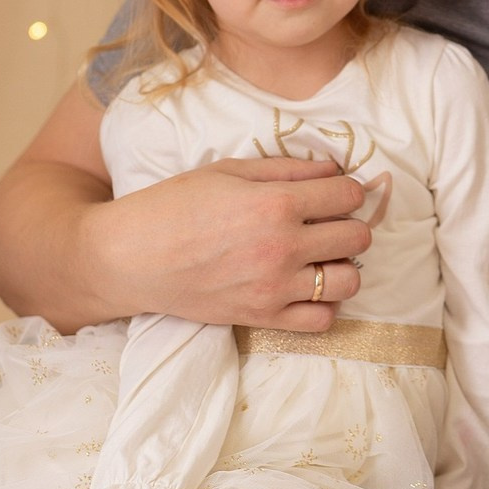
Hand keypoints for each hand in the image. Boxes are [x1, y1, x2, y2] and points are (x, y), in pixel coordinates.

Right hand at [95, 157, 373, 330]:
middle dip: (350, 224)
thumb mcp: (230, 171)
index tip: (335, 192)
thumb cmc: (174, 205)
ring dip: (342, 266)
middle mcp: (283, 247)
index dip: (348, 189)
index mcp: (276, 203)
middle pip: (358, 237)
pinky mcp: (263, 317)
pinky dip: (323, 304)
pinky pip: (322, 320)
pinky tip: (305, 287)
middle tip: (328, 223)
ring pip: (349, 282)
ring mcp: (275, 287)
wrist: (130, 258)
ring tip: (319, 257)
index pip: (349, 195)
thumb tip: (335, 170)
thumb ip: (287, 169)